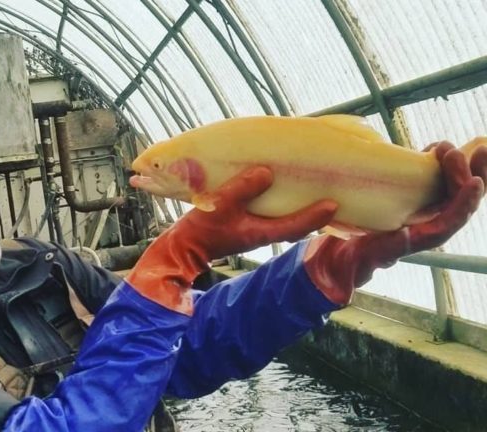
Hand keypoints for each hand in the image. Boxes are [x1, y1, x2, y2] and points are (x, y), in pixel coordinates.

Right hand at [129, 166, 337, 314]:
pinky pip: (270, 213)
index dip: (315, 216)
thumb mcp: (219, 206)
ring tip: (311, 186)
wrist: (182, 248)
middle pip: (296, 223)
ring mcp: (254, 229)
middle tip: (333, 192)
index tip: (334, 204)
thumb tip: (266, 171)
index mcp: (260, 232)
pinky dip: (279, 202)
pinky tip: (278, 187)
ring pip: (284, 217)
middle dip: (315, 212)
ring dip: (298, 205)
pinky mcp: (245, 224)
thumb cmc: (200, 231)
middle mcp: (262, 232)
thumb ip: (242, 189)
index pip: (295, 225)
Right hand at [304, 141, 486, 304]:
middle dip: (467, 176)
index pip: (447, 226)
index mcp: (411, 243)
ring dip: (459, 167)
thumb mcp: (341, 273)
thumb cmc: (341, 263)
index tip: (473, 182)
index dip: (462, 205)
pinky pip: (436, 183)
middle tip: (462, 151)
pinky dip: (440, 166)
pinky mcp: (413, 202)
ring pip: (452, 190)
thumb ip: (343, 283)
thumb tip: (341, 296)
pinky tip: (433, 149)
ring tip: (452, 145)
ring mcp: (422, 213)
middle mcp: (424, 228)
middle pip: (458, 202)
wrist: (339, 258)